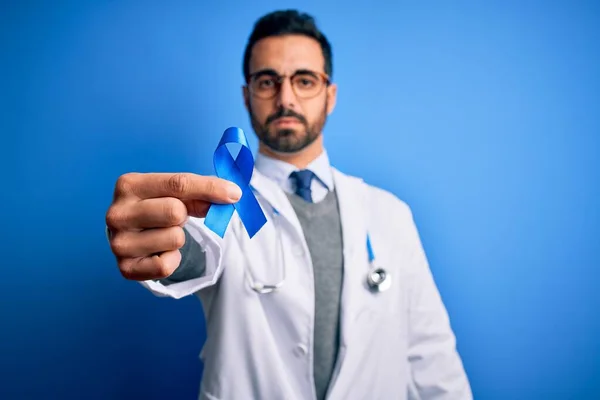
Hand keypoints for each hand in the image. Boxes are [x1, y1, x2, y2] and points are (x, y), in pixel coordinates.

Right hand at [105, 172, 240, 280]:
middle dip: (184, 216)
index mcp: (128, 185)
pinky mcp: (125, 268)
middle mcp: (117, 213)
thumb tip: (231, 195)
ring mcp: (118, 242)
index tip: (234, 194)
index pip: (178, 184)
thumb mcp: (176, 193)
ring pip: (174, 239)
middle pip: (175, 211)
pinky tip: (159, 252)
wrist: (133, 234)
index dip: (211, 188)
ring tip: (163, 235)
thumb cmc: (157, 206)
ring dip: (177, 239)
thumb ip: (202, 192)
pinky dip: (171, 260)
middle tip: (174, 218)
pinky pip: (165, 266)